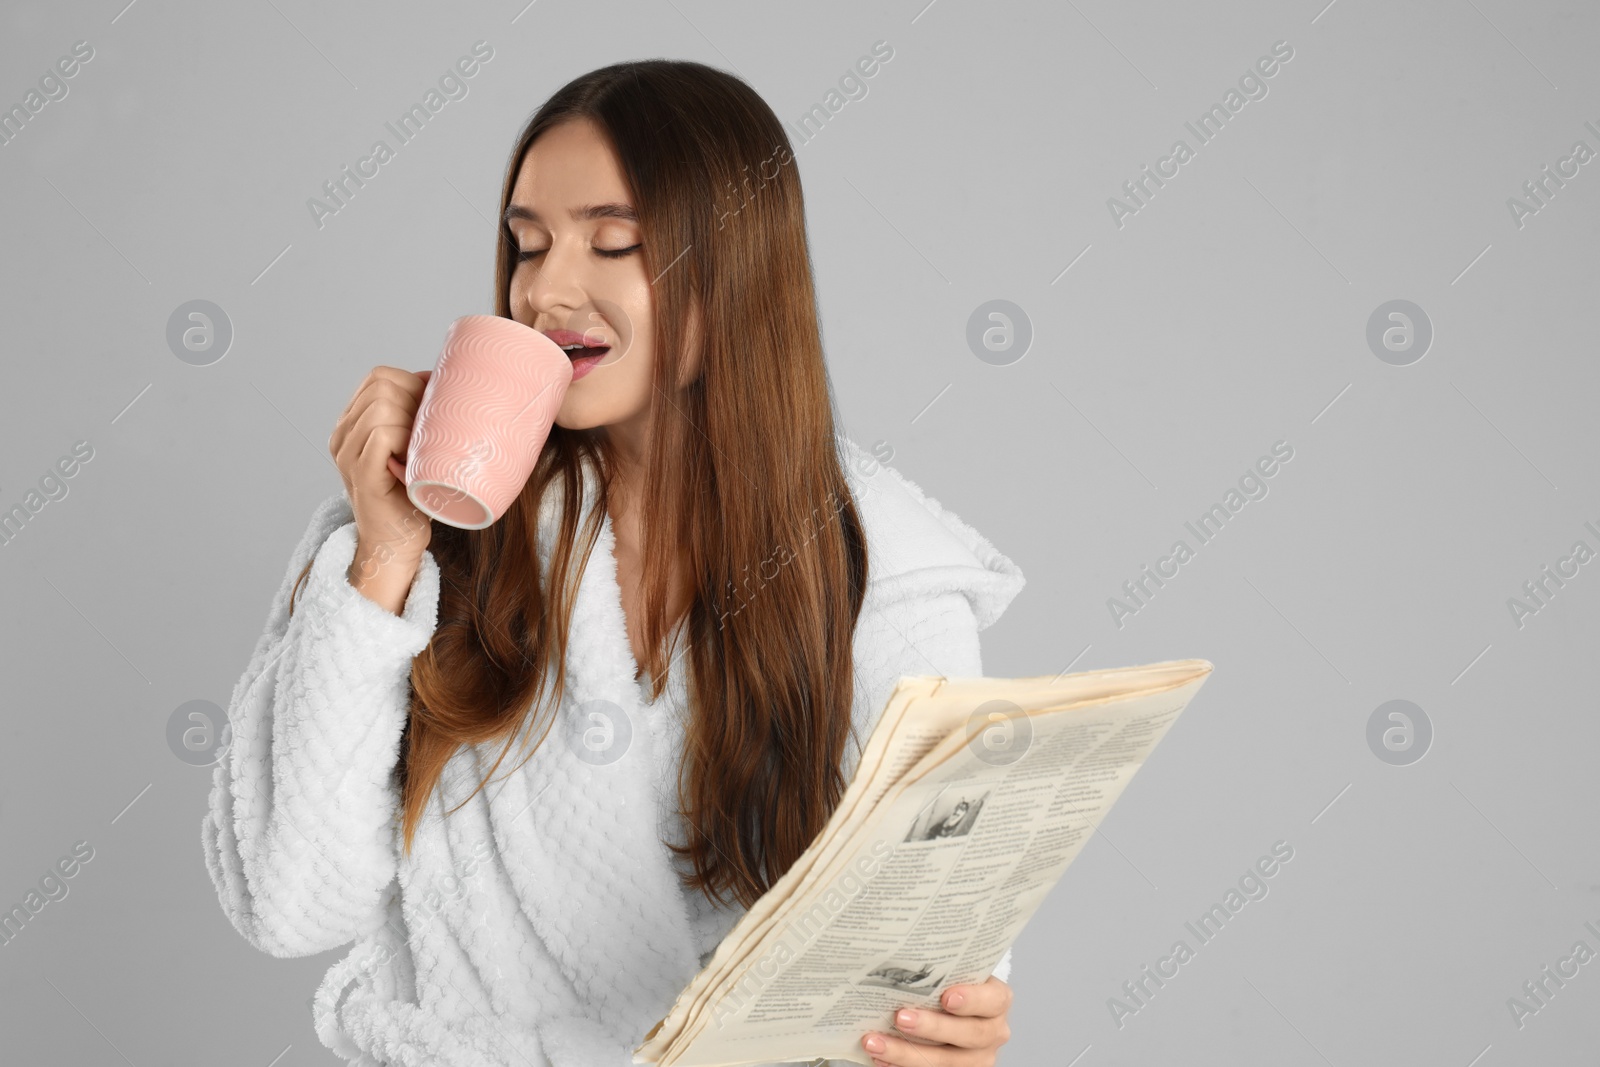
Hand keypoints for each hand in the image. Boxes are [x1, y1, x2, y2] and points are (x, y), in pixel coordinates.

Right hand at [329, 366, 433, 564]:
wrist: (397, 543)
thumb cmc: (412, 494)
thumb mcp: (413, 445)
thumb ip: (413, 414)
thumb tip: (432, 377)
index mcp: (352, 424)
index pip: (379, 377)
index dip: (412, 383)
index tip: (433, 411)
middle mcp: (342, 435)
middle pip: (380, 385)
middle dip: (416, 400)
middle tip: (431, 432)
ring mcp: (348, 455)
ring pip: (382, 406)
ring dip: (413, 421)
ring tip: (423, 449)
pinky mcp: (362, 475)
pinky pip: (383, 434)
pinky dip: (407, 439)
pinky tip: (417, 460)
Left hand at [860, 976, 1011, 1065]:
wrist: (954, 1011)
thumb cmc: (951, 985)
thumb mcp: (954, 974)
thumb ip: (939, 971)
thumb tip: (897, 961)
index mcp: (997, 1000)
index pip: (993, 1000)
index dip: (971, 999)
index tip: (946, 997)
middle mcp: (993, 1031)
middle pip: (970, 1034)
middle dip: (932, 1027)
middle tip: (901, 1017)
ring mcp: (977, 1057)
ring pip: (947, 1061)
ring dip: (907, 1053)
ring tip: (876, 1042)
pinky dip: (902, 1066)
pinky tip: (881, 1058)